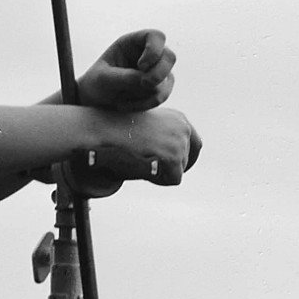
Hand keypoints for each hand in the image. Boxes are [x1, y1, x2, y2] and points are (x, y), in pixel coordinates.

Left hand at [76, 29, 174, 112]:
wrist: (97, 100)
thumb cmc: (97, 83)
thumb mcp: (106, 78)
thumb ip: (127, 77)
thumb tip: (151, 83)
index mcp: (133, 43)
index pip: (156, 36)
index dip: (154, 50)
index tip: (141, 65)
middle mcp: (148, 54)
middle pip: (169, 57)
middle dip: (158, 73)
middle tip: (145, 84)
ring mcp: (157, 71)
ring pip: (168, 79)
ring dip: (147, 92)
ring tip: (123, 98)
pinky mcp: (160, 87)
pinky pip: (162, 96)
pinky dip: (146, 103)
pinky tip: (128, 104)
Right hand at [80, 106, 201, 187]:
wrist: (102, 127)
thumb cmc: (116, 129)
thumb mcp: (147, 128)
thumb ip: (164, 140)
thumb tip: (178, 165)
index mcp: (178, 118)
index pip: (196, 144)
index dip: (188, 159)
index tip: (178, 169)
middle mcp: (183, 127)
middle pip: (188, 160)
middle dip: (170, 167)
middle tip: (148, 164)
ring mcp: (180, 141)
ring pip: (179, 171)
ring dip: (161, 172)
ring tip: (140, 160)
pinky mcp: (173, 155)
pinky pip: (173, 179)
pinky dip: (159, 179)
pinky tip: (143, 167)